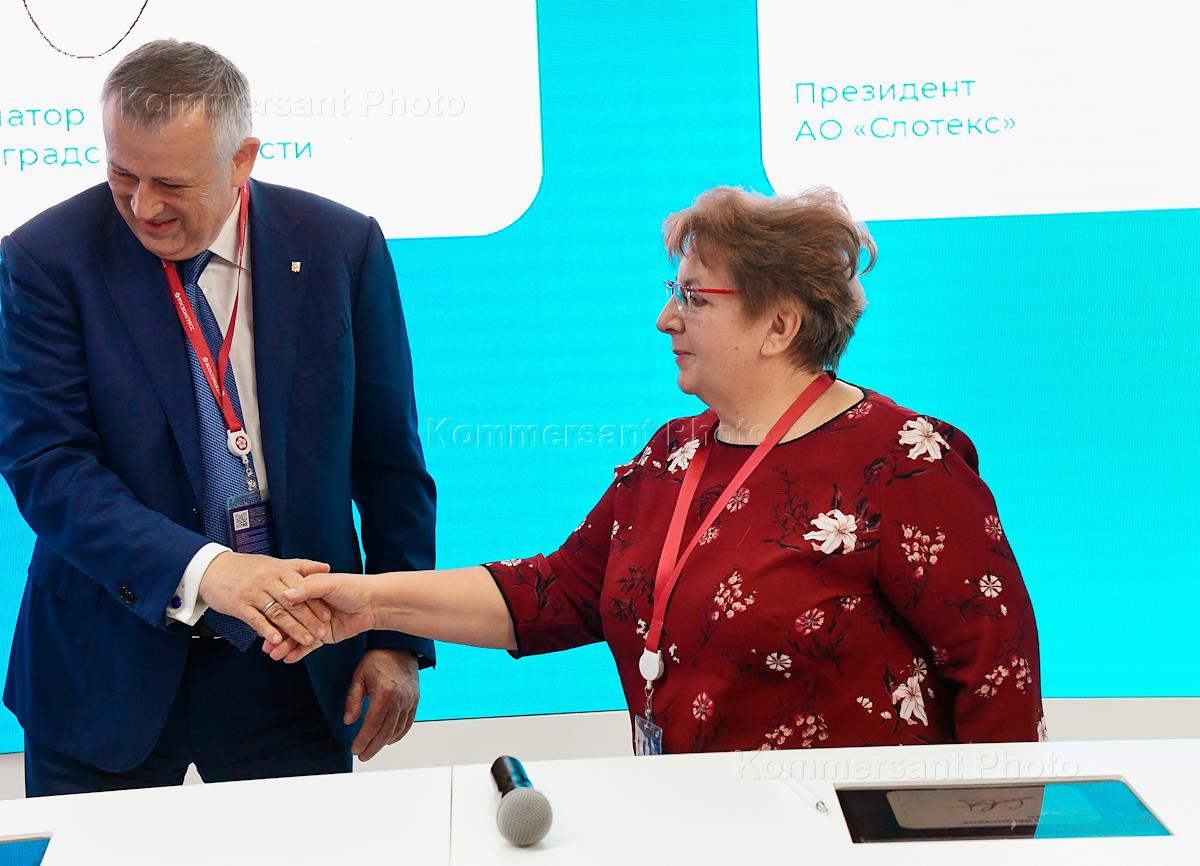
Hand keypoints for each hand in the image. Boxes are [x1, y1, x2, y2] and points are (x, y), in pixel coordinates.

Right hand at [198, 552, 331, 646]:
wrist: (212, 568)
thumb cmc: (246, 567)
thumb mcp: (275, 562)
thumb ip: (301, 566)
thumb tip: (327, 567)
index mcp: (279, 570)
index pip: (302, 587)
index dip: (315, 603)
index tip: (327, 616)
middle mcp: (267, 580)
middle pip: (292, 602)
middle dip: (308, 619)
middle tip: (320, 633)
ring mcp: (252, 592)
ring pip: (276, 612)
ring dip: (292, 628)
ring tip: (305, 640)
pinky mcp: (238, 604)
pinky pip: (254, 618)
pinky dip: (266, 630)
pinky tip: (276, 640)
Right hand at [263, 572, 377, 662]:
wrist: (375, 603)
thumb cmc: (352, 587)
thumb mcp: (328, 583)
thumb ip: (307, 589)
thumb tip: (284, 595)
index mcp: (306, 591)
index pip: (286, 605)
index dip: (274, 615)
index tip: (262, 624)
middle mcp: (308, 608)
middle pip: (288, 623)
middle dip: (276, 634)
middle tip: (265, 646)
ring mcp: (315, 623)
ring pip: (296, 636)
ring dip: (284, 646)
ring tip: (273, 654)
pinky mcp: (323, 637)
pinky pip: (308, 646)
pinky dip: (297, 652)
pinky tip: (287, 658)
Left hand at [345, 649, 419, 759]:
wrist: (399, 646)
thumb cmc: (377, 659)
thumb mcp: (359, 676)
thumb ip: (353, 699)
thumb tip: (348, 721)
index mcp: (385, 693)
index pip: (373, 725)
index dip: (363, 740)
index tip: (355, 749)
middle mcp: (400, 699)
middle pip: (386, 732)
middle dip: (373, 747)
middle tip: (363, 755)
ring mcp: (410, 700)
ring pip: (397, 730)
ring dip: (384, 743)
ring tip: (372, 748)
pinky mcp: (415, 700)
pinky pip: (408, 723)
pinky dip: (398, 734)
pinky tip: (389, 739)